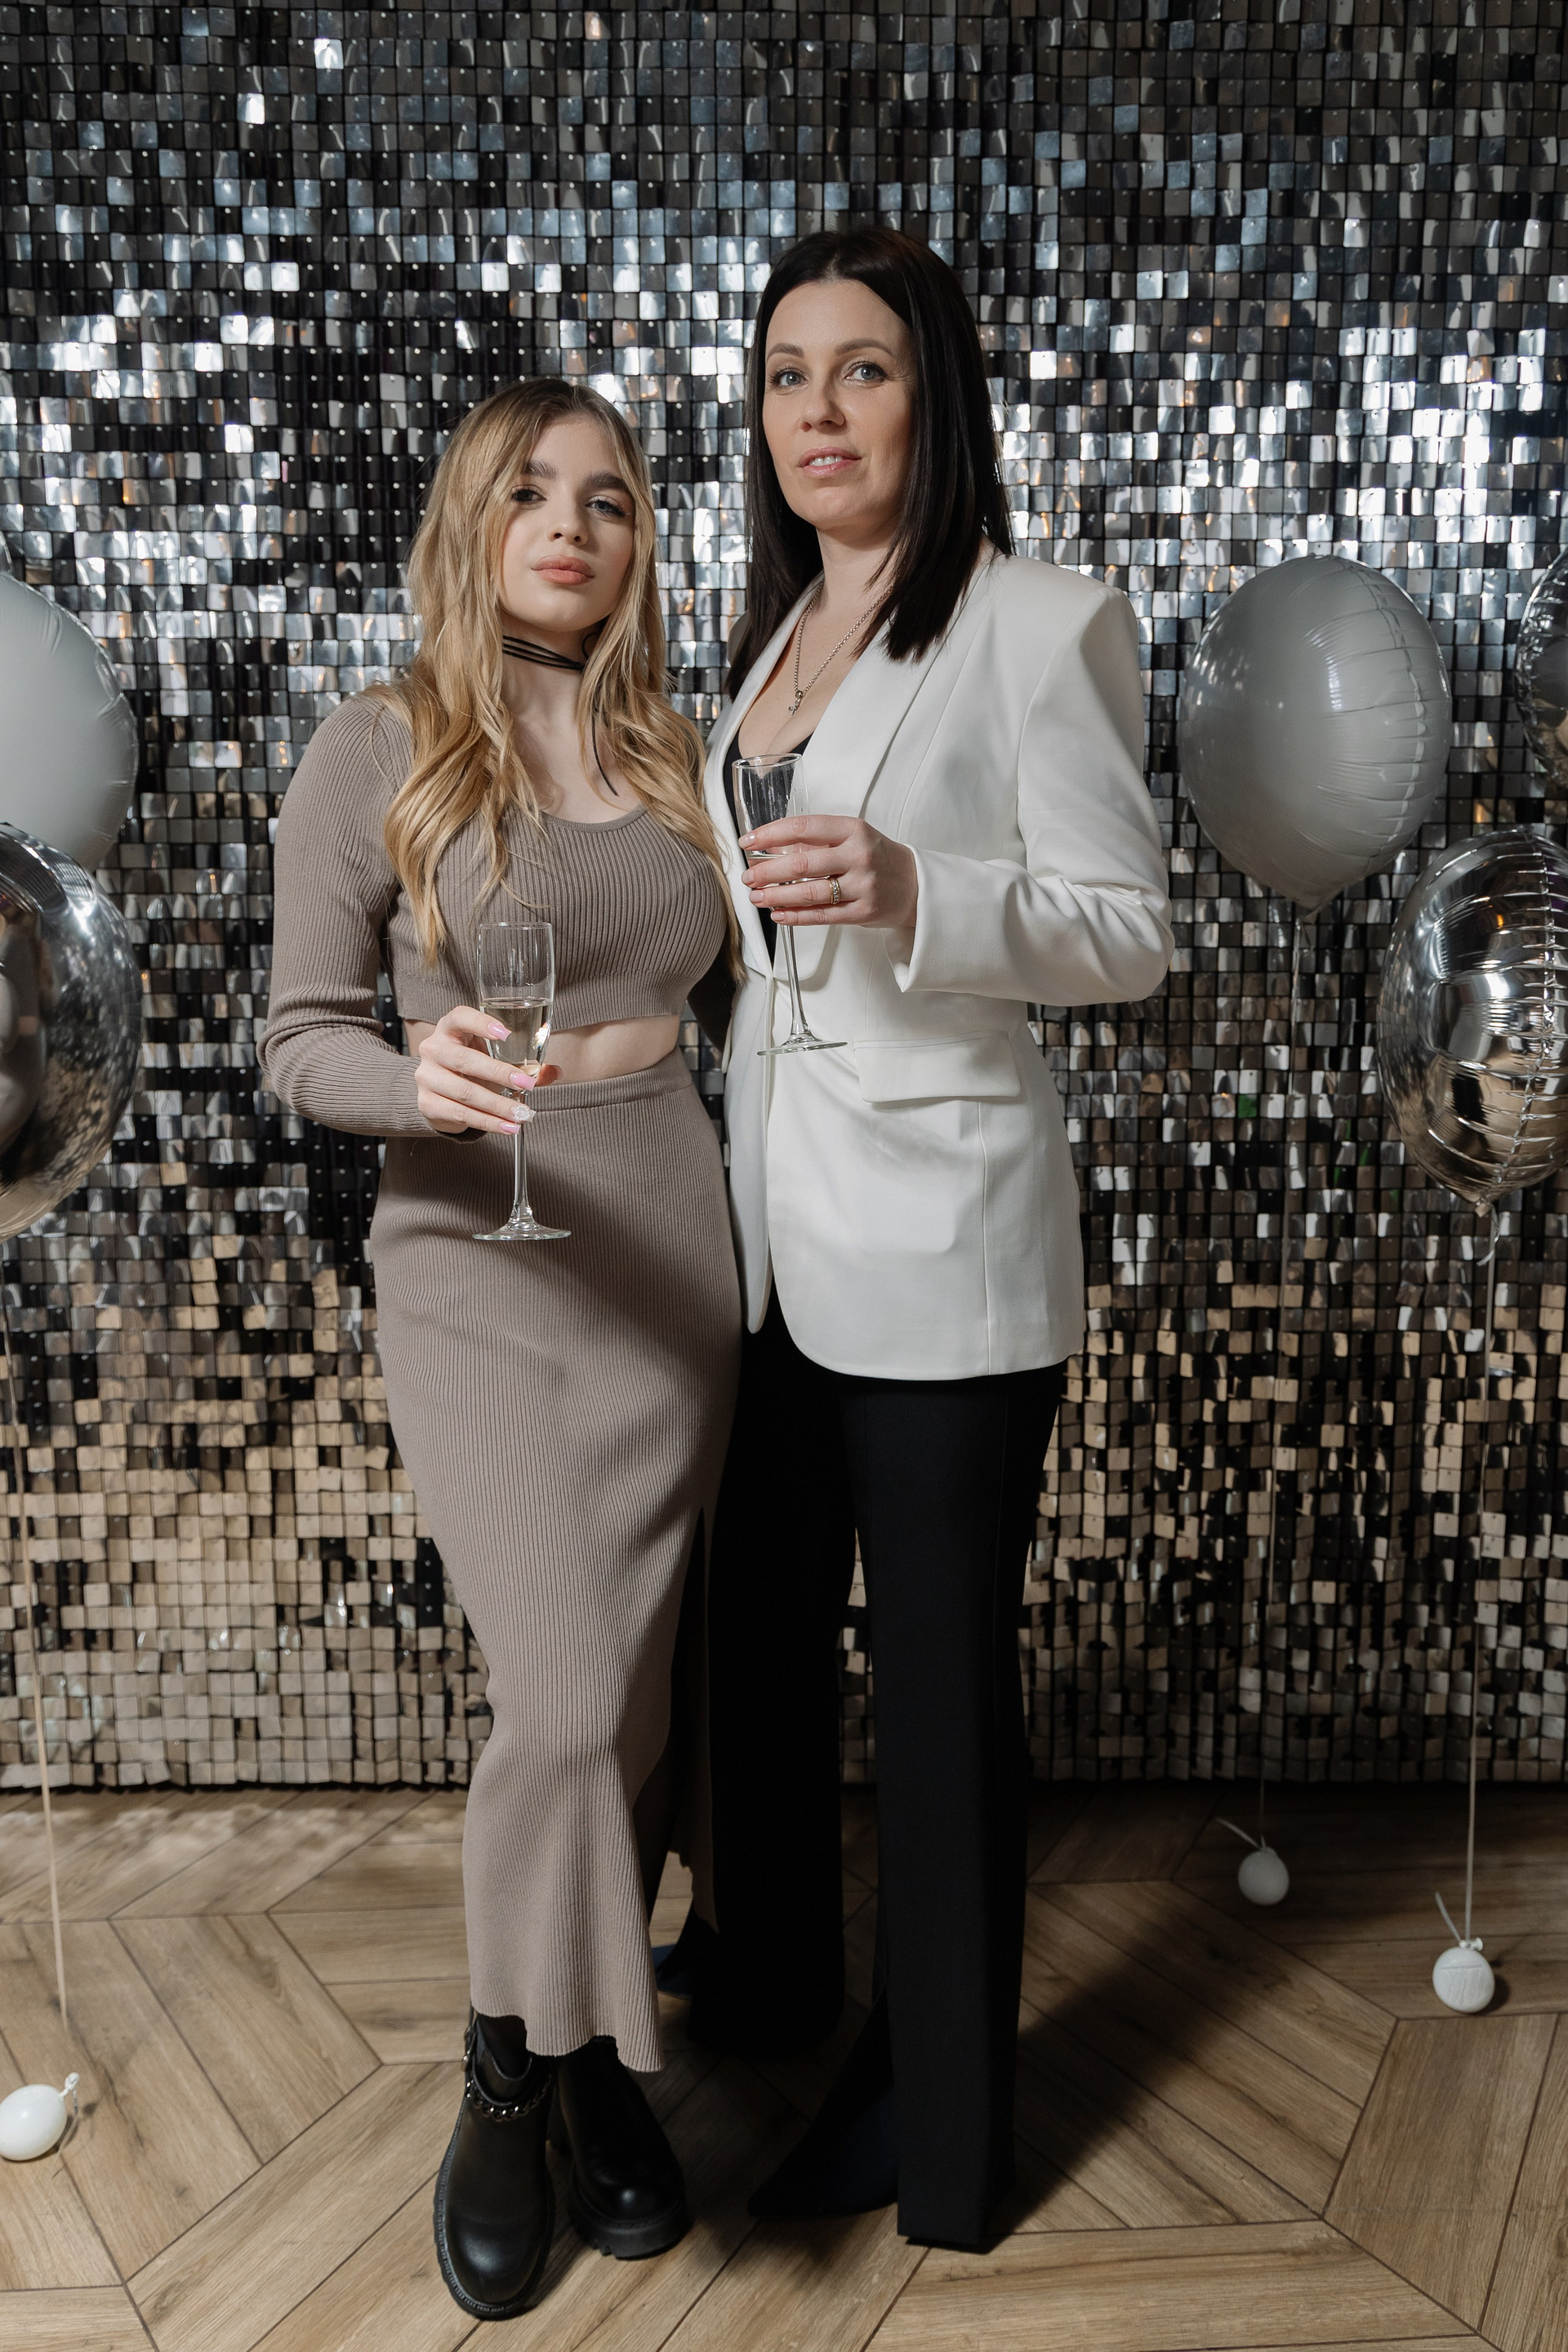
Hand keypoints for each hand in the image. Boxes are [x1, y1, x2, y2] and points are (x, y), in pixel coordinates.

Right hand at [413, 1006, 559, 1135]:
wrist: (438, 1091)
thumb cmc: (469, 1067)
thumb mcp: (491, 1058)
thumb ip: (522, 1064)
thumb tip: (552, 1072)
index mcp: (449, 1029)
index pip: (460, 1017)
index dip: (481, 1023)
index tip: (506, 1034)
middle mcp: (434, 1049)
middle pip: (465, 1060)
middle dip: (499, 1073)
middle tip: (526, 1084)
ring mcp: (427, 1077)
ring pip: (465, 1092)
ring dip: (497, 1105)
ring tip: (521, 1113)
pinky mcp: (427, 1103)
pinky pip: (461, 1114)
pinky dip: (488, 1122)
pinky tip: (507, 1126)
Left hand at [739, 813, 918, 930]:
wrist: (915, 884)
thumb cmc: (877, 858)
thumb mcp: (851, 838)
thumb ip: (815, 842)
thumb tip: (770, 847)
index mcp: (853, 830)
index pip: (803, 827)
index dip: (771, 834)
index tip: (748, 841)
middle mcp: (859, 856)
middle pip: (802, 863)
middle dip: (767, 871)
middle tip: (748, 876)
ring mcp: (862, 885)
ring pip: (809, 893)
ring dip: (776, 896)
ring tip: (756, 897)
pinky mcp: (863, 912)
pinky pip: (822, 916)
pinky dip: (795, 916)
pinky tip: (778, 914)